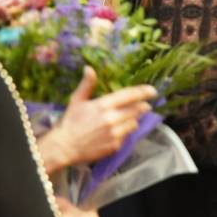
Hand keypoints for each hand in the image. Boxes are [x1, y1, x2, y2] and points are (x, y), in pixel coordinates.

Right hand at [42, 66, 156, 168]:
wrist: (64, 148)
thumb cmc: (70, 122)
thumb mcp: (77, 100)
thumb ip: (87, 84)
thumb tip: (89, 68)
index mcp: (103, 105)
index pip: (130, 95)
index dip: (143, 92)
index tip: (152, 90)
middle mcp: (112, 119)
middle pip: (137, 110)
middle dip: (143, 106)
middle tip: (145, 105)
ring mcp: (115, 134)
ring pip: (134, 123)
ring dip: (133, 119)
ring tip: (126, 118)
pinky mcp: (115, 146)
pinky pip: (127, 136)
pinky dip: (125, 133)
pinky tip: (117, 131)